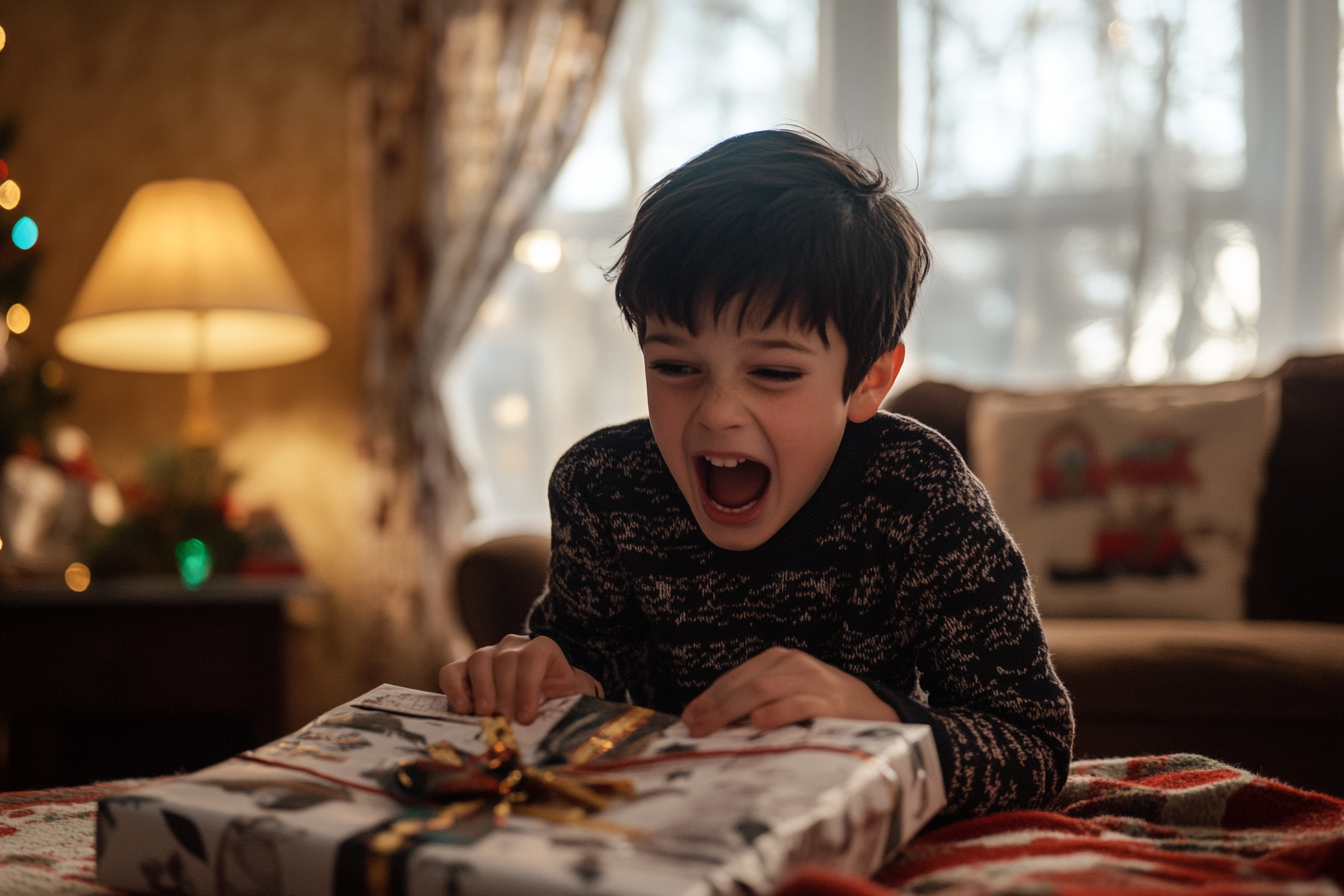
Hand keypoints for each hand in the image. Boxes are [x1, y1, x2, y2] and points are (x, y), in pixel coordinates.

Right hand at [439, 634, 601, 723]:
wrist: (543, 692)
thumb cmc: (558, 695)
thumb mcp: (571, 693)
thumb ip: (568, 690)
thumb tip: (559, 687)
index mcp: (541, 648)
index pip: (531, 659)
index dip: (527, 687)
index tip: (526, 716)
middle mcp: (512, 646)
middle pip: (504, 661)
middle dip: (505, 693)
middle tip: (505, 720)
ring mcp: (487, 655)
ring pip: (478, 661)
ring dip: (482, 689)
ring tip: (486, 713)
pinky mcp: (464, 669)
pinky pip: (452, 672)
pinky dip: (453, 688)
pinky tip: (461, 708)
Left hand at [680, 647, 898, 736]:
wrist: (876, 709)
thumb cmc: (823, 706)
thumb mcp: (788, 694)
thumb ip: (756, 702)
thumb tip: (712, 723)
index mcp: (778, 660)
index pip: (735, 677)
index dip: (709, 697)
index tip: (687, 718)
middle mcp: (793, 664)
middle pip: (745, 684)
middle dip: (714, 707)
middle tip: (694, 729)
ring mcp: (813, 680)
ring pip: (765, 690)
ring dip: (733, 711)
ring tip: (712, 729)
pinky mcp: (831, 702)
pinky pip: (800, 705)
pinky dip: (777, 713)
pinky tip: (758, 724)